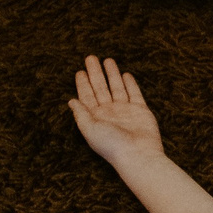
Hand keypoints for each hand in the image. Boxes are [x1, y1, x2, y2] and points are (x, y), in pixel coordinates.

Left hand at [69, 55, 164, 169]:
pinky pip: (134, 93)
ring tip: (107, 60)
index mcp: (95, 117)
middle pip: (100, 88)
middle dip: (95, 73)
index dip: (83, 83)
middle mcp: (109, 113)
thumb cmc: (111, 145)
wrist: (138, 155)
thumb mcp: (89, 129)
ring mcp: (125, 111)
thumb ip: (81, 114)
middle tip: (90, 57)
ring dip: (111, 74)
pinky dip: (130, 84)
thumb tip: (71, 101)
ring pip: (117, 88)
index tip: (79, 71)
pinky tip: (125, 75)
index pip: (87, 96)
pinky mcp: (140, 111)